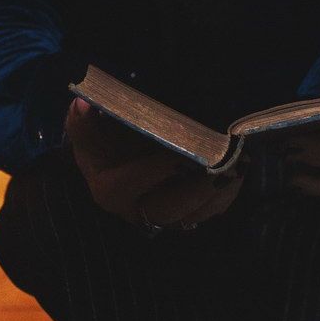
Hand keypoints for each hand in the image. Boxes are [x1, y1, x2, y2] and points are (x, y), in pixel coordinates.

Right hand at [65, 98, 244, 229]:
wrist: (111, 162)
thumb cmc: (101, 143)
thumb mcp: (88, 132)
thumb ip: (84, 122)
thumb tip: (82, 103)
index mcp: (109, 189)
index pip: (131, 183)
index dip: (156, 170)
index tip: (181, 153)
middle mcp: (134, 210)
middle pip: (168, 209)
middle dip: (198, 190)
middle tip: (222, 165)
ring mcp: (159, 216)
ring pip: (192, 216)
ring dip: (218, 194)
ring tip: (237, 167)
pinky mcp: (180, 217)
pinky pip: (206, 215)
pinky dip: (224, 197)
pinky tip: (237, 174)